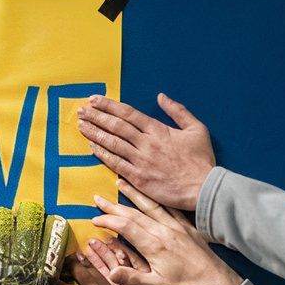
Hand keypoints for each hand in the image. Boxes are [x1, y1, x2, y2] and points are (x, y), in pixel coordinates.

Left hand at [76, 94, 214, 211]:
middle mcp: (146, 143)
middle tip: (81, 110)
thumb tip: (161, 97)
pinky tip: (92, 147)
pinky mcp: (139, 178)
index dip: (108, 105)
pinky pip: (116, 164)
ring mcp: (141, 161)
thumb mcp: (197, 128)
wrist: (203, 188)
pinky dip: (103, 154)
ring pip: (112, 143)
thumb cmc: (201, 160)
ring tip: (81, 125)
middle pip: (115, 126)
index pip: (128, 113)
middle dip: (96, 116)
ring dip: (94, 133)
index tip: (94, 99)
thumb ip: (178, 111)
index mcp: (158, 130)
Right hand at [88, 184, 242, 284]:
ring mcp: (177, 226)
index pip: (125, 227)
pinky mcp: (187, 227)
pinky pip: (169, 207)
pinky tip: (152, 191)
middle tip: (98, 198)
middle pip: (134, 213)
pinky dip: (157, 198)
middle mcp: (164, 231)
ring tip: (120, 183)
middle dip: (113, 205)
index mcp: (154, 245)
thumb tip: (110, 272)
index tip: (94, 219)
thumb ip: (132, 278)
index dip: (108, 221)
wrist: (217, 283)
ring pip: (151, 205)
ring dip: (134, 194)